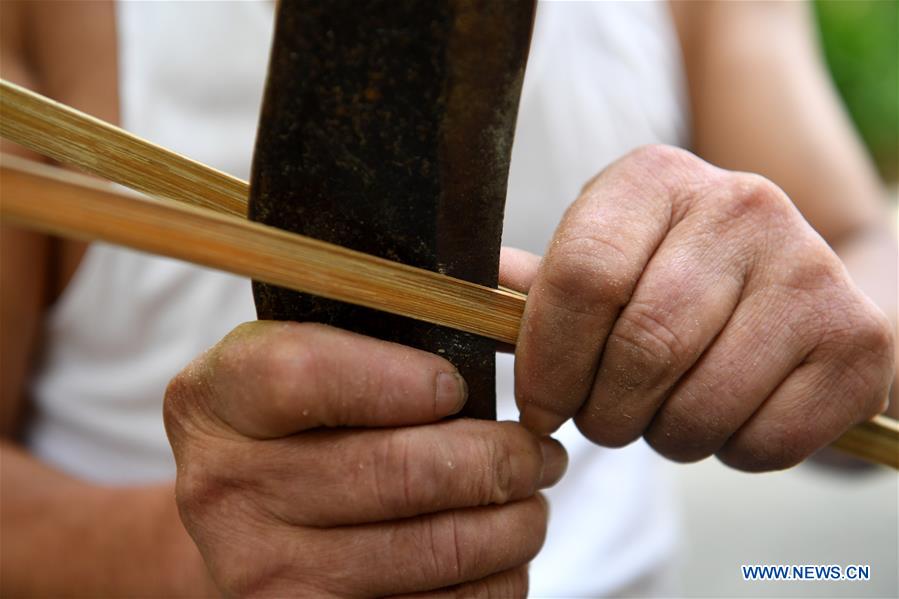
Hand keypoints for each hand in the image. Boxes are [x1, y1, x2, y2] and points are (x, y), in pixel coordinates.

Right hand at [164, 321, 565, 596]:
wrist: (246, 524)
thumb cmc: (296, 424)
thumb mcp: (302, 354)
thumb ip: (384, 317)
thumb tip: (514, 293)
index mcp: (216, 399)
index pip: (306, 375)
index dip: (401, 379)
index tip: (458, 387)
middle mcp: (224, 489)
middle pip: (397, 472)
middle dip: (501, 459)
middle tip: (540, 451)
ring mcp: (264, 573)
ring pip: (436, 548)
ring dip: (514, 523)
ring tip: (529, 497)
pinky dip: (494, 580)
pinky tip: (498, 550)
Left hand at [506, 145, 893, 470]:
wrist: (796, 289)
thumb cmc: (675, 280)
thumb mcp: (608, 258)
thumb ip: (544, 286)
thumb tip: (466, 302)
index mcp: (657, 179)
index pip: (582, 277)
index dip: (548, 361)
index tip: (539, 405)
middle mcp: (742, 205)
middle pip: (642, 347)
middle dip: (604, 412)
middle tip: (602, 419)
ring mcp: (810, 269)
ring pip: (700, 407)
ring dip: (665, 436)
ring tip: (665, 413)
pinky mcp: (858, 340)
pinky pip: (763, 443)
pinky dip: (729, 453)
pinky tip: (728, 415)